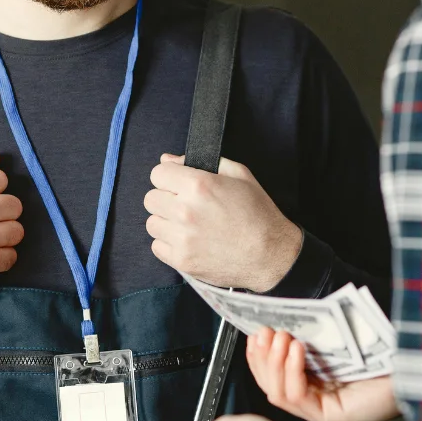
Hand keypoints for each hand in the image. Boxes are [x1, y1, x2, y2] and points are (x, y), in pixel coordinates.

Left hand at [145, 154, 301, 291]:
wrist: (271, 255)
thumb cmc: (258, 213)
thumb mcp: (240, 175)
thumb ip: (202, 161)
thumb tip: (168, 160)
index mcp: (199, 185)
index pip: (157, 173)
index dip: (169, 177)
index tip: (179, 184)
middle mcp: (186, 210)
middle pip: (150, 198)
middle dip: (166, 198)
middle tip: (185, 205)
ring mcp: (182, 238)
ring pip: (152, 223)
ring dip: (166, 222)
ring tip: (188, 225)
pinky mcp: (182, 260)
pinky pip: (157, 246)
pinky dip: (169, 244)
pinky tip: (189, 241)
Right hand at [247, 328, 398, 420]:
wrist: (417, 370)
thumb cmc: (387, 356)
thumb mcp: (345, 342)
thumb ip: (320, 335)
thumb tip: (295, 314)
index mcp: (319, 386)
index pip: (276, 377)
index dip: (260, 358)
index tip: (256, 334)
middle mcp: (318, 403)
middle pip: (271, 387)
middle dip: (263, 359)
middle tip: (265, 333)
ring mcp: (324, 413)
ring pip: (279, 394)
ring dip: (274, 364)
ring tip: (281, 338)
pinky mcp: (332, 417)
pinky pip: (298, 397)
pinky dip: (292, 371)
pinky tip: (296, 350)